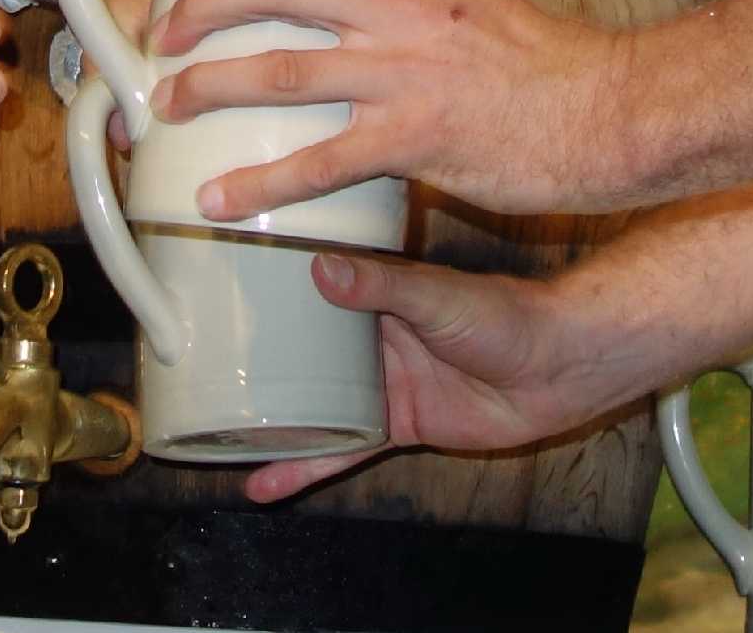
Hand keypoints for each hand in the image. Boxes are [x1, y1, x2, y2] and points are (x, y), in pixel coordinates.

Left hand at [148, 0, 645, 220]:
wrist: (613, 112)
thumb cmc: (552, 66)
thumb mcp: (478, 1)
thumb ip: (416, 0)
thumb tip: (363, 6)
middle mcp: (404, 8)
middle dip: (206, 7)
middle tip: (166, 33)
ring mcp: (406, 73)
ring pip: (281, 70)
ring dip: (213, 87)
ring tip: (170, 106)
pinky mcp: (415, 139)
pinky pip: (318, 161)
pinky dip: (260, 180)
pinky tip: (221, 199)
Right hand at [242, 252, 618, 502]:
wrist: (555, 369)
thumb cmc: (503, 316)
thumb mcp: (436, 295)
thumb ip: (381, 286)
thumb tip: (320, 269)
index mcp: (374, 293)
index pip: (307, 284)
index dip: (266, 284)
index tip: (216, 283)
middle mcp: (367, 338)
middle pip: (299, 349)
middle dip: (253, 358)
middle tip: (197, 366)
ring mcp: (377, 384)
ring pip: (309, 404)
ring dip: (269, 422)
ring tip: (216, 439)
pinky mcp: (392, 427)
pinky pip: (339, 449)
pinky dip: (305, 467)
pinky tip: (269, 483)